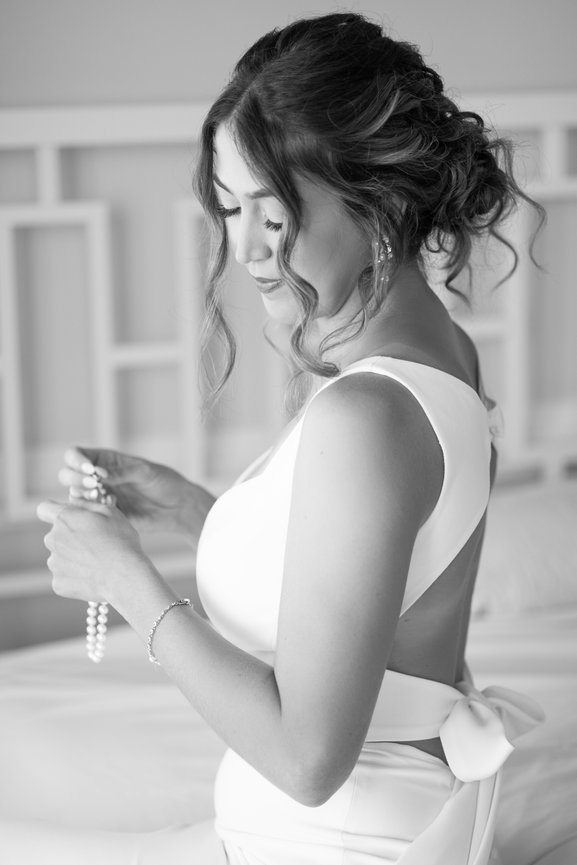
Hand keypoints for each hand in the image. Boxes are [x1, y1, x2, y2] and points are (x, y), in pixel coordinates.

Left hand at [36, 498, 152, 604]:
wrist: (125, 576)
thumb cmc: (121, 541)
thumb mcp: (110, 513)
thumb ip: (86, 504)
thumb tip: (73, 500)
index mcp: (64, 519)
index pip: (44, 509)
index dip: (54, 511)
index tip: (68, 518)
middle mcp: (53, 540)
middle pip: (55, 535)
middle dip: (69, 537)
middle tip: (93, 543)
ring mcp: (54, 563)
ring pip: (60, 557)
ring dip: (73, 558)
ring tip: (96, 562)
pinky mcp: (58, 584)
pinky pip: (64, 576)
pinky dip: (75, 577)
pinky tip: (93, 576)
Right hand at [58, 447, 214, 543]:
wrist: (176, 507)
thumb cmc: (163, 482)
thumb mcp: (144, 472)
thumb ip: (121, 472)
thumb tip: (97, 474)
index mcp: (104, 460)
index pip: (75, 455)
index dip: (76, 461)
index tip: (89, 469)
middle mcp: (96, 478)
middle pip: (67, 475)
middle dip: (75, 480)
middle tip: (94, 485)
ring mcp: (98, 497)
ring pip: (74, 496)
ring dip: (82, 497)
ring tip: (103, 497)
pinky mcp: (103, 515)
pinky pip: (87, 515)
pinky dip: (93, 511)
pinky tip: (112, 508)